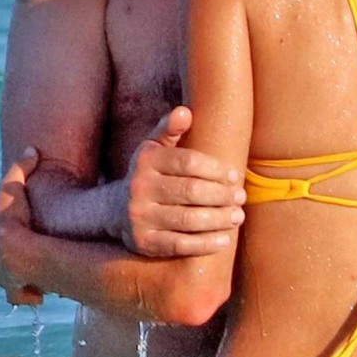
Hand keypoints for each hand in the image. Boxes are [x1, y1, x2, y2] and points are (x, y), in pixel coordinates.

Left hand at [0, 149, 43, 305]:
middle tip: (22, 237)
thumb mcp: (14, 186)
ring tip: (30, 268)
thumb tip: (32, 149)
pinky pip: (19, 295)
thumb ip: (21, 167)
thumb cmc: (12, 218)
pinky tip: (37, 294)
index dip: (1, 212)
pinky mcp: (13, 290)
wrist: (12, 252)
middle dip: (3, 242)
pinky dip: (27, 294)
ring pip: (2, 270)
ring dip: (13, 268)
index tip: (12, 210)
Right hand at [120, 106, 245, 258]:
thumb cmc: (149, 175)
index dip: (215, 169)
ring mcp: (140, 217)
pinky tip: (224, 239)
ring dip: (219, 220)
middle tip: (241, 197)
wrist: (115, 211)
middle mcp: (139, 188)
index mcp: (146, 160)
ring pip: (189, 220)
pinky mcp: (144, 242)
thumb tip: (184, 111)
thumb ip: (169, 129)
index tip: (234, 176)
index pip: (188, 162)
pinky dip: (206, 243)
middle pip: (191, 192)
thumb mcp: (153, 148)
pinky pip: (180, 245)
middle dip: (222, 195)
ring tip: (238, 216)